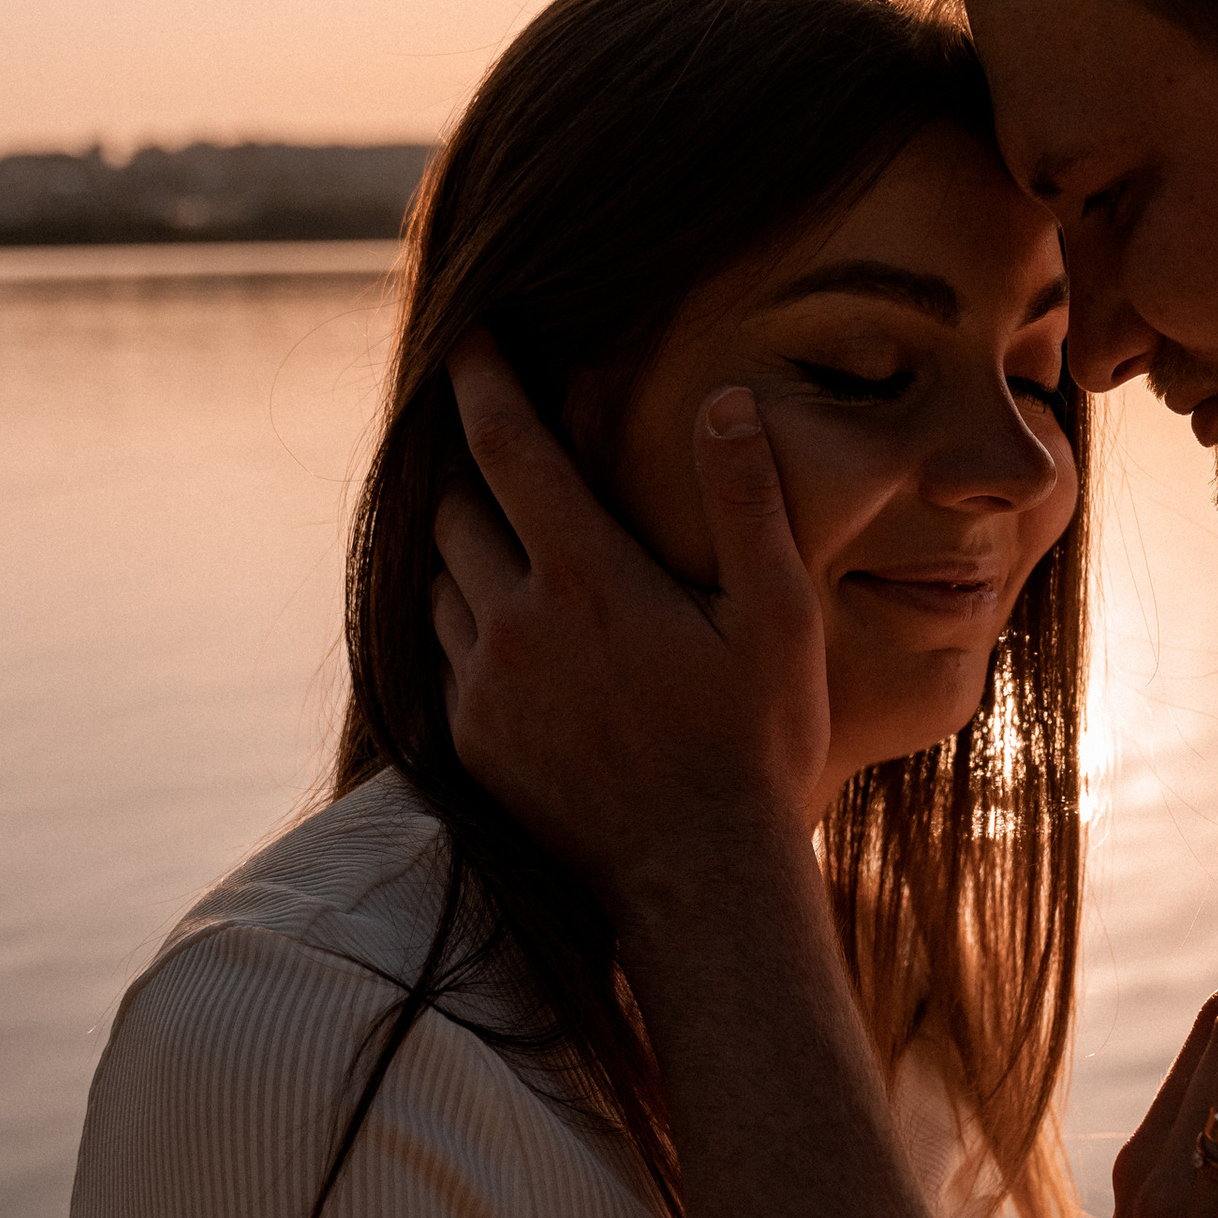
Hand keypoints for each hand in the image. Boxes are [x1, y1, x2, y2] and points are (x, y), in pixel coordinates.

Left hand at [430, 333, 830, 916]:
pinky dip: (462, 621)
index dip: (482, 380)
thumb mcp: (779, 619)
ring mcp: (483, 688)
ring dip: (463, 546)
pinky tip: (509, 628)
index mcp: (588, 578)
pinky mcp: (470, 743)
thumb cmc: (758, 747)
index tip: (467, 335)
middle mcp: (516, 624)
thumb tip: (723, 401)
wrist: (700, 883)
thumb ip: (748, 505)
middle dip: (469, 465)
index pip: (507, 447)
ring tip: (500, 530)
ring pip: (439, 582)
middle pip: (454, 508)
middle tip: (493, 436)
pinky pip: (442, 654)